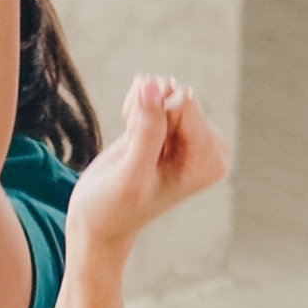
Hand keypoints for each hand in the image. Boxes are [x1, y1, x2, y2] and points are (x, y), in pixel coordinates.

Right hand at [67, 74, 228, 247]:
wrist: (97, 224)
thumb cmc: (112, 208)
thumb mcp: (129, 173)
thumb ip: (147, 130)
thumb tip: (152, 84)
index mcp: (209, 161)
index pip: (184, 106)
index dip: (152, 116)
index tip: (135, 146)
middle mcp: (209, 147)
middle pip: (176, 98)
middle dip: (146, 113)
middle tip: (129, 149)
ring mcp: (192, 138)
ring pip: (164, 93)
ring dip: (137, 111)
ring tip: (127, 146)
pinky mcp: (173, 130)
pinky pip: (156, 95)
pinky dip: (135, 109)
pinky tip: (128, 136)